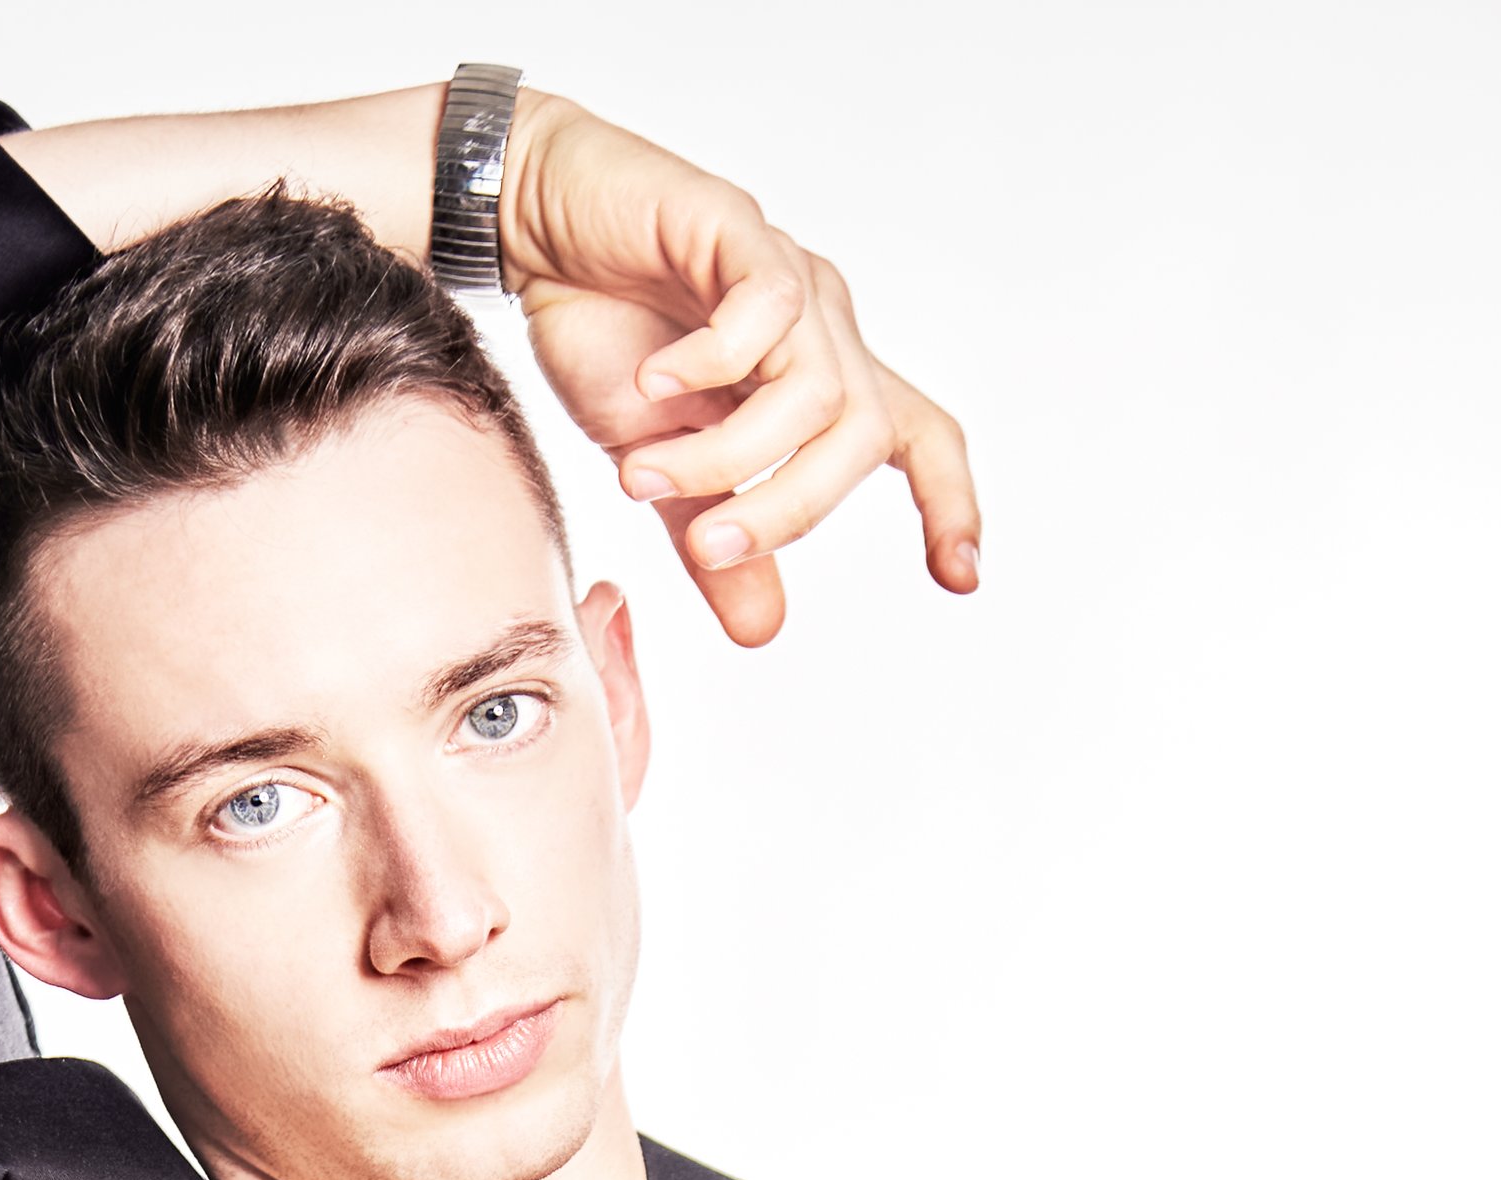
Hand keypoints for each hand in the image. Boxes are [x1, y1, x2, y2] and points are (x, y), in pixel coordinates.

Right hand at [503, 90, 979, 644]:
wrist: (540, 230)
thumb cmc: (606, 332)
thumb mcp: (662, 469)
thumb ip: (713, 541)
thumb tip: (763, 627)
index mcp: (814, 381)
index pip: (916, 438)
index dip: (950, 505)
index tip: (960, 576)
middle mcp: (818, 328)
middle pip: (864, 434)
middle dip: (790, 510)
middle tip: (708, 547)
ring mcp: (784, 278)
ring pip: (815, 389)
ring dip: (729, 456)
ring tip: (648, 474)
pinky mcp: (736, 230)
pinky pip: (765, 310)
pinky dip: (709, 365)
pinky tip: (652, 385)